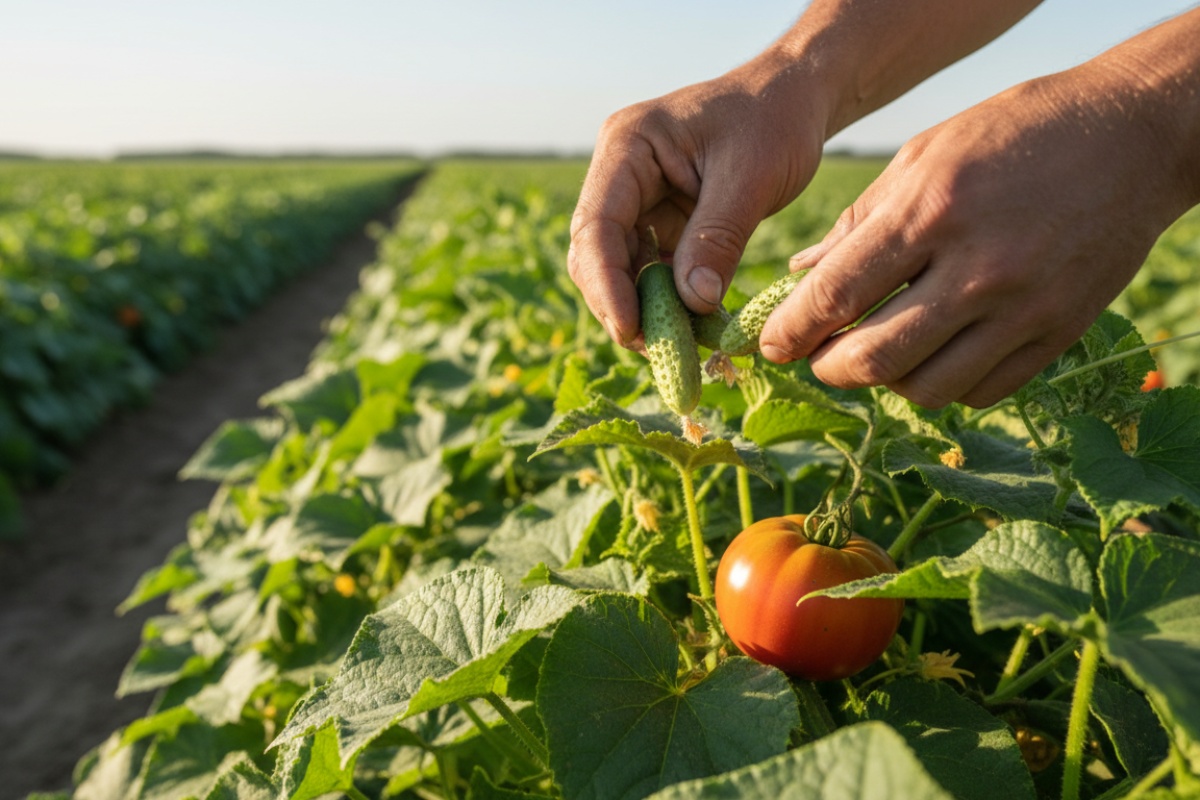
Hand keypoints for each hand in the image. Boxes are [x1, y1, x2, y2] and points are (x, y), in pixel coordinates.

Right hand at [568, 60, 826, 348]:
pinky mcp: (658, 223)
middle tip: (660, 354)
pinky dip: (668, 305)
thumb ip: (717, 239)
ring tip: (681, 352)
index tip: (630, 330)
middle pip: (597, 255)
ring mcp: (636, 201)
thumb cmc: (774, 120)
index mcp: (628, 146)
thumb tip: (692, 305)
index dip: (607, 283)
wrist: (794, 99)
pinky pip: (651, 274)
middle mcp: (620, 174)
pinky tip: (693, 333)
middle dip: (623, 306)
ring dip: (646, 312)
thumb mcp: (751, 178)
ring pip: (620, 271)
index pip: (597, 224)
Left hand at [760, 61, 1196, 408]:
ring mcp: (1023, 308)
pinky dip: (945, 386)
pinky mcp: (1059, 332)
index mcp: (930, 212)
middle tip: (818, 359)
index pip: (837, 295)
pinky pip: (982, 392)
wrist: (1132, 135)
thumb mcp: (924, 154)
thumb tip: (799, 273)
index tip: (771, 345)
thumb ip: (858, 221)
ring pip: (927, 389)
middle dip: (829, 370)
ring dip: (887, 383)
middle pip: (875, 359)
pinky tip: (934, 356)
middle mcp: (976, 268)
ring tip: (876, 355)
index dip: (791, 331)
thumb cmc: (1013, 134)